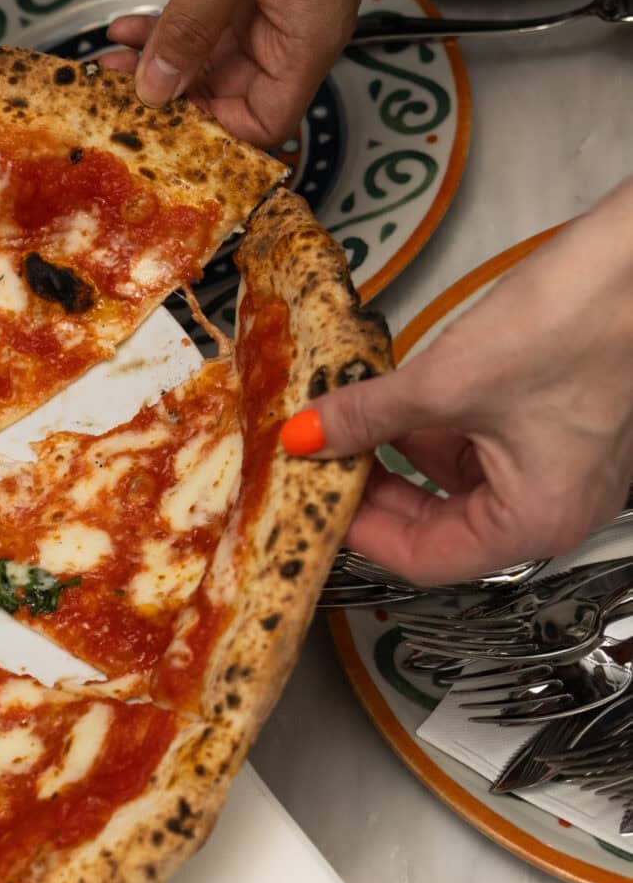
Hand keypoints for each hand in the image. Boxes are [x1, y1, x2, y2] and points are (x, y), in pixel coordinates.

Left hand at [102, 0, 449, 147]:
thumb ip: (192, 27)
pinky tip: (130, 23)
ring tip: (108, 58)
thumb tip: (160, 89)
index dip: (210, 135)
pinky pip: (213, 16)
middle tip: (110, 93)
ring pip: (215, 55)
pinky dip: (173, 23)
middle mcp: (297, 28)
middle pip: (234, 94)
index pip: (264, 124)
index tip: (153, 129)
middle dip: (172, 96)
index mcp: (306, 37)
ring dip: (163, 58)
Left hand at [280, 187, 632, 582]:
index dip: (359, 531)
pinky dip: (440, 431)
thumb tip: (308, 435)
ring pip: (462, 484)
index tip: (315, 497)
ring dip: (405, 457)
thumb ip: (368, 416)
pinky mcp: (563, 429)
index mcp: (535, 521)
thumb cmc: (573, 323)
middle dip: (378, 492)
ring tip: (352, 423)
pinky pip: (488, 449)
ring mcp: (564, 471)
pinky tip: (400, 401)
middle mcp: (556, 510)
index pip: (423, 559)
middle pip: (442, 527)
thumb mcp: (446, 380)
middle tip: (322, 459)